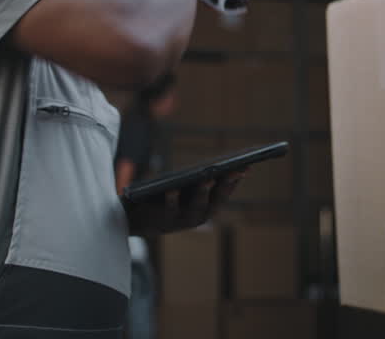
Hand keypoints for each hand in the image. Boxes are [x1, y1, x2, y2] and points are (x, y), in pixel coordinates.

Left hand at [124, 171, 243, 233]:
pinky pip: (170, 210)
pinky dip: (173, 199)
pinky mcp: (163, 222)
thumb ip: (204, 178)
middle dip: (226, 186)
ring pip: (196, 208)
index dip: (236, 181)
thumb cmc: (168, 197)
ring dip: (203, 193)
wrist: (138, 219)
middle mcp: (198, 217)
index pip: (225, 193)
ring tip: (208, 177)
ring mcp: (182, 221)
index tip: (246, 166)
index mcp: (206, 207)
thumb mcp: (187, 188)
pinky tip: (173, 188)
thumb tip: (225, 162)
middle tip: (234, 170)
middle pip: (215, 201)